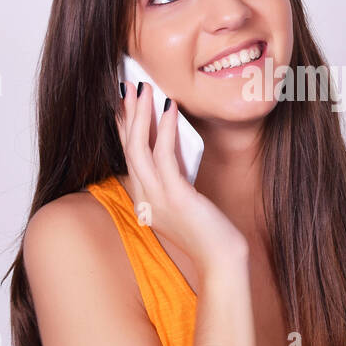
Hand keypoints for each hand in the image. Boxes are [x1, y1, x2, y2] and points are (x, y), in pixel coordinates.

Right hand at [114, 81, 248, 275]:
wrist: (221, 260)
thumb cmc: (208, 232)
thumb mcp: (184, 201)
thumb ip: (174, 177)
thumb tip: (171, 143)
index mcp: (144, 201)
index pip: (128, 157)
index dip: (123, 128)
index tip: (124, 103)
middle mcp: (144, 199)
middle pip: (127, 148)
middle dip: (127, 114)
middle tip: (128, 85)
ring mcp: (157, 199)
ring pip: (138, 148)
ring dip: (141, 115)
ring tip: (145, 89)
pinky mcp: (176, 197)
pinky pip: (164, 156)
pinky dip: (164, 129)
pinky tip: (169, 109)